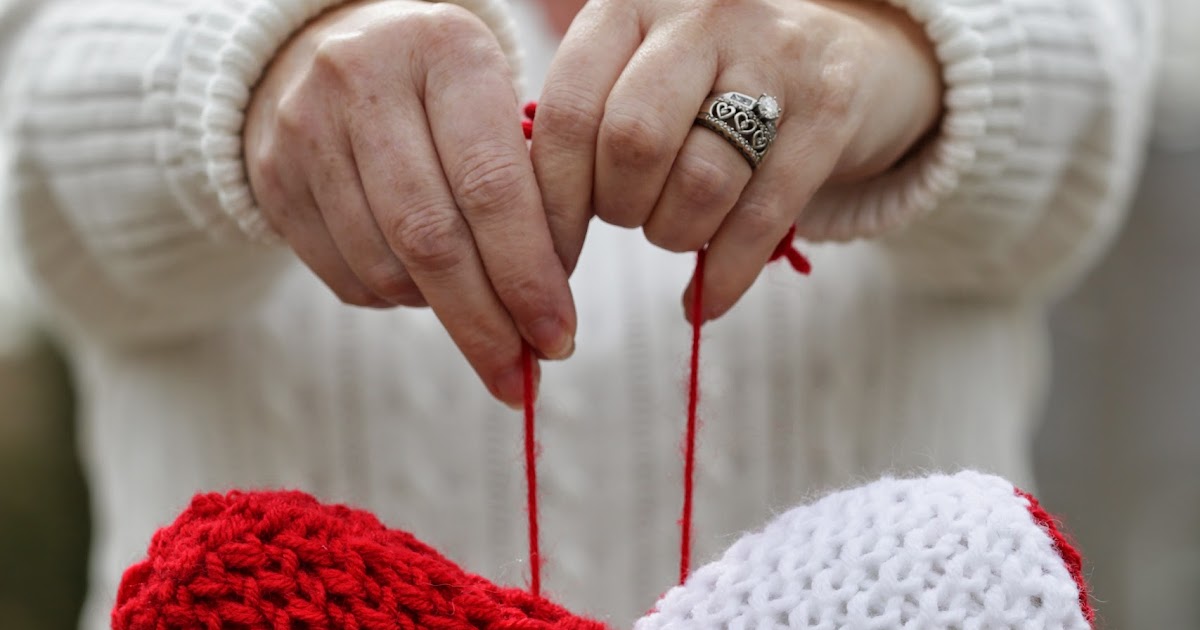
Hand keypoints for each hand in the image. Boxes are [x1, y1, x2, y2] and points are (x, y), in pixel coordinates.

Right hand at [245, 0, 575, 406]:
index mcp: (445, 50)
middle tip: (520, 373)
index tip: (558, 335)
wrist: (324, 50)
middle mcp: (365, 79)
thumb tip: (548, 307)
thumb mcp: (495, 100)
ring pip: (385, 266)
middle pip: (432, 238)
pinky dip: (396, 301)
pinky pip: (346, 276)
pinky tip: (422, 286)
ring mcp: (307, 128)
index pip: (492, 186)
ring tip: (476, 315)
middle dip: (485, 321)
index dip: (528, 276)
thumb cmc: (441, 90)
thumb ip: (531, 184)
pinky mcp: (272, 176)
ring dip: (441, 312)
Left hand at [532, 0, 941, 321]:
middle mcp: (700, 16)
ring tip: (676, 231)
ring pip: (700, 182)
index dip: (553, 201)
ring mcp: (774, 54)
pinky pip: (763, 216)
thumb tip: (520, 226)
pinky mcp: (830, 105)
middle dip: (620, 209)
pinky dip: (725, 276)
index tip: (545, 256)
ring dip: (674, 235)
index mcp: (630, 6)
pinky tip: (707, 298)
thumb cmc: (709, 85)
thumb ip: (583, 124)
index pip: (569, 112)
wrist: (842, 54)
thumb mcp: (638, 75)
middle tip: (630, 217)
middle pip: (632, 144)